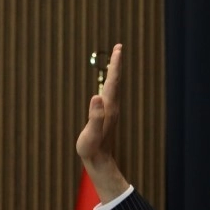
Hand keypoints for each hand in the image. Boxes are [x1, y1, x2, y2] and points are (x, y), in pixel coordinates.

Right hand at [75, 45, 129, 201]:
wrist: (100, 162)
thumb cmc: (92, 149)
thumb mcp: (90, 133)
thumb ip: (94, 116)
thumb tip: (97, 96)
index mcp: (108, 107)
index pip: (113, 81)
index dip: (115, 65)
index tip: (118, 49)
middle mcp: (112, 107)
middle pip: (115, 81)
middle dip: (116, 64)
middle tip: (118, 48)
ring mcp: (110, 111)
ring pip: (114, 87)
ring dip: (114, 72)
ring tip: (114, 61)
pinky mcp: (107, 116)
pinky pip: (109, 94)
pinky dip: (109, 83)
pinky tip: (107, 84)